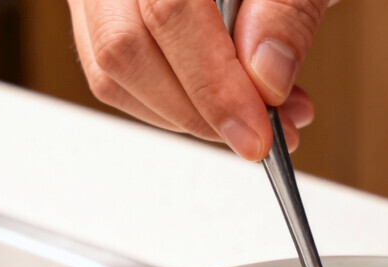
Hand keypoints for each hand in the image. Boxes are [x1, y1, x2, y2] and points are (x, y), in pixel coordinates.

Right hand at [67, 0, 334, 158]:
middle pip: (126, 47)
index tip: (258, 134)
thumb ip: (286, 12)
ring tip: (259, 114)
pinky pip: (117, 76)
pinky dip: (174, 103)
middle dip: (202, 112)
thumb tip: (266, 79)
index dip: (214, 85)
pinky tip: (227, 100)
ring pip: (113, 72)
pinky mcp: (101, 13)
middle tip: (265, 131)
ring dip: (189, 116)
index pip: (168, 10)